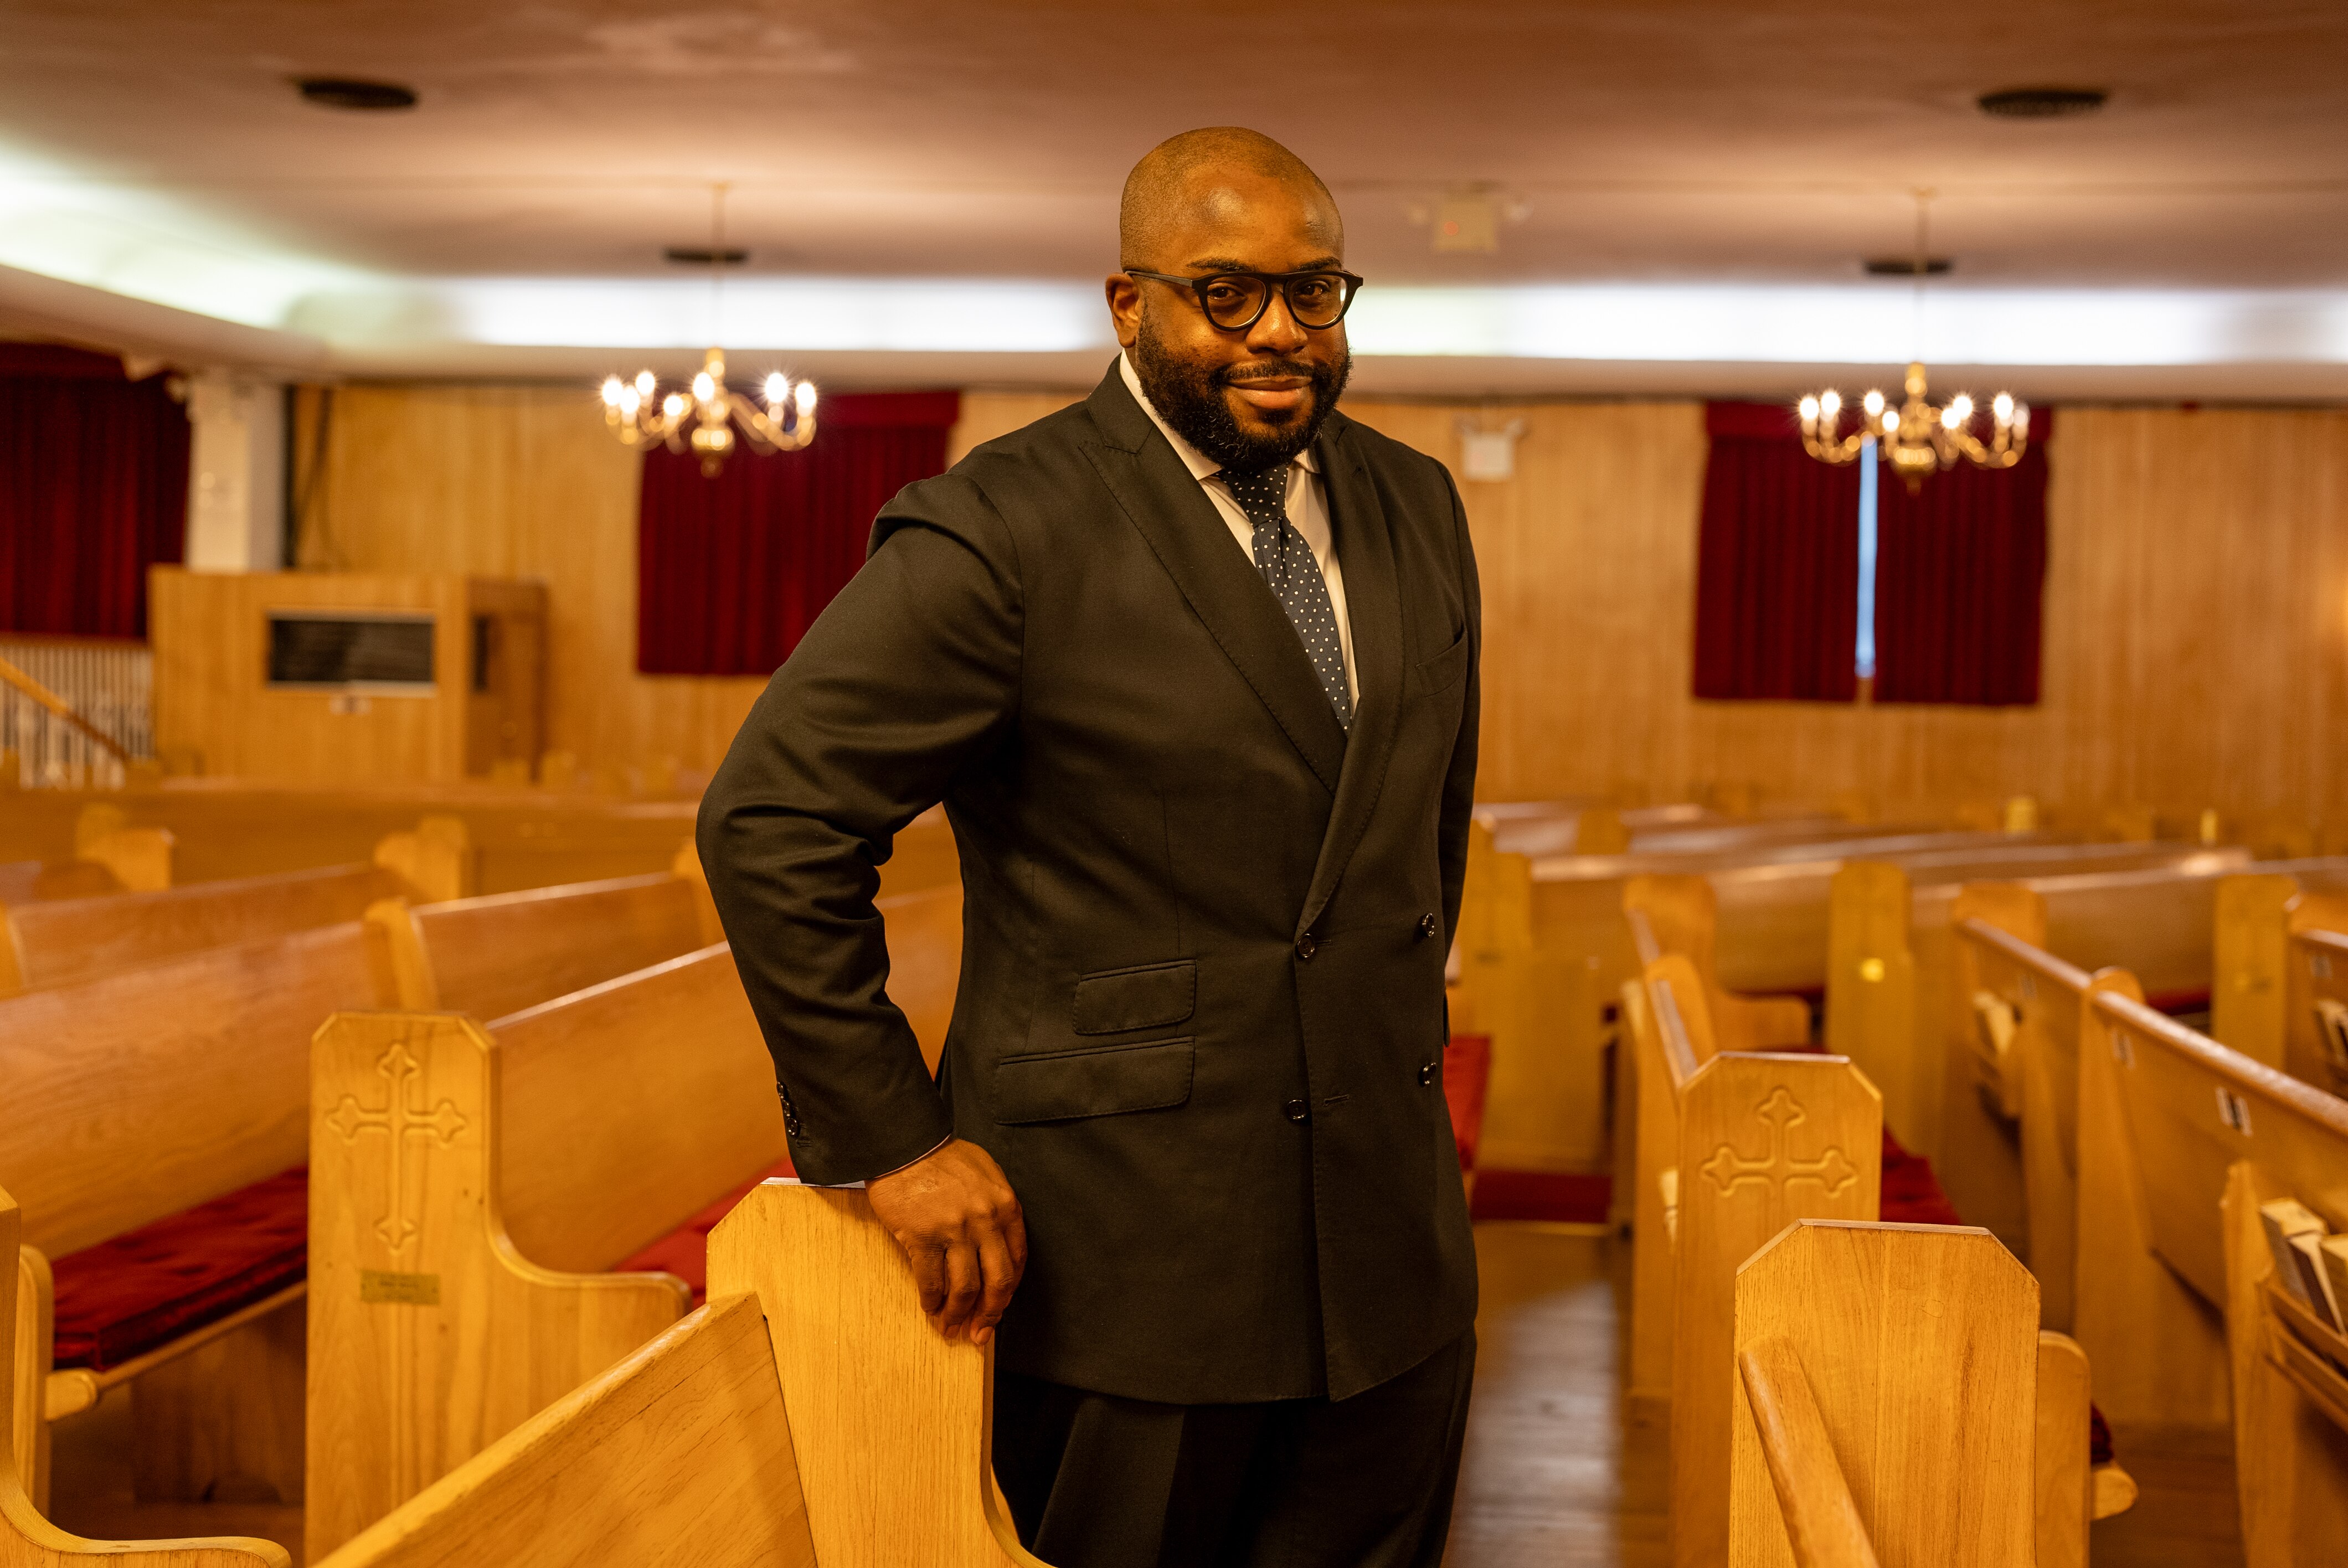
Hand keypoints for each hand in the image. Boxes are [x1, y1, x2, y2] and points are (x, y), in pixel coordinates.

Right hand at [866, 1138, 1026, 1345]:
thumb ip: (997, 1208)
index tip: (999, 1307)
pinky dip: (931, 1300)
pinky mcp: (922, 1237)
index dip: (1008, 1291)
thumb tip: (997, 1248)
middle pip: (996, 1281)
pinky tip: (930, 1308)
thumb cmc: (943, 1157)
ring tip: (950, 1327)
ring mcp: (954, 1230)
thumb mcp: (986, 1173)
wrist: (905, 1144)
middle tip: (980, 1332)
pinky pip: (931, 1281)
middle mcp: (985, 1220)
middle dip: (990, 1313)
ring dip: (958, 1314)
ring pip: (965, 1287)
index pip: (1017, 1260)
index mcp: (1005, 1205)